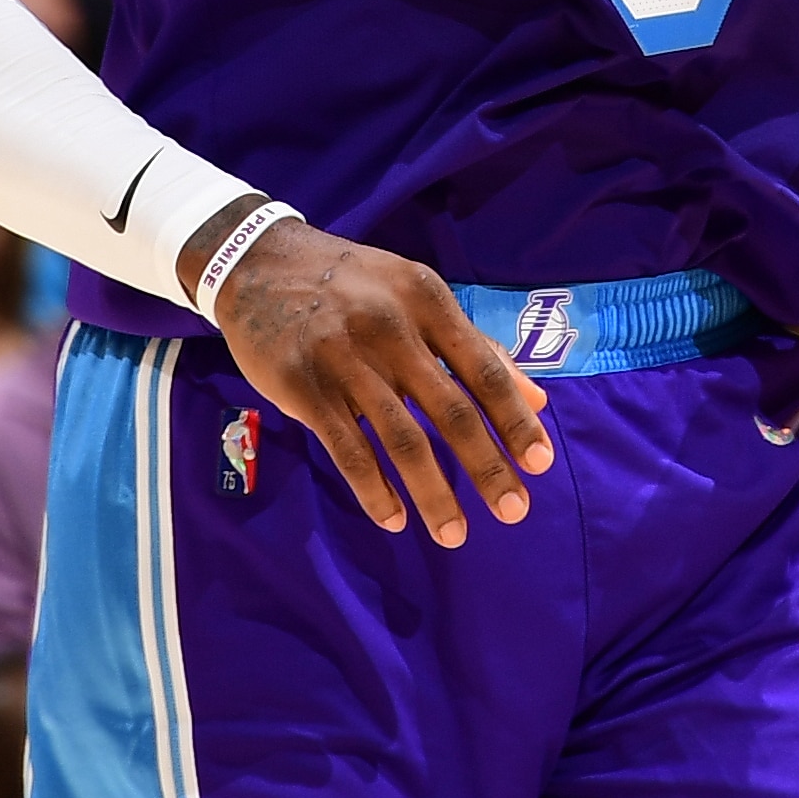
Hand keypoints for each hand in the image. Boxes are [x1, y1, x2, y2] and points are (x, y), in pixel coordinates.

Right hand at [188, 213, 551, 543]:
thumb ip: (475, 347)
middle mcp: (390, 328)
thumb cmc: (354, 284)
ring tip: (455, 534)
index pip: (483, 369)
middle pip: (449, 410)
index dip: (514, 420)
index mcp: (427, 301)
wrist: (258, 264)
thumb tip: (536, 400)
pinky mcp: (303, 387)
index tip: (540, 463)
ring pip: (400, 438)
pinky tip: (394, 518)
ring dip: (433, 493)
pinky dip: (373, 489)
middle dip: (486, 466)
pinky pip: (347, 448)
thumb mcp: (417, 296)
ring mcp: (344, 358)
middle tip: (514, 510)